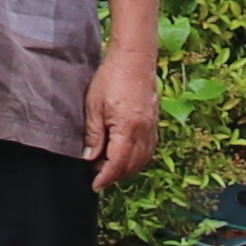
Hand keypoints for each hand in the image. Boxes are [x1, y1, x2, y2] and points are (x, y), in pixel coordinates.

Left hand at [85, 43, 162, 191]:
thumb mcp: (93, 106)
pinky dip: (138, 158)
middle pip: (132, 166)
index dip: (105, 178)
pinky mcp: (155, 123)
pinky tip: (126, 155)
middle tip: (98, 176)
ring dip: (127, 169)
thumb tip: (90, 159)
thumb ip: (93, 135)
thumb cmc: (111, 78)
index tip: (95, 186)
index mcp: (127, 129)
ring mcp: (152, 128)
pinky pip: (149, 149)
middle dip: (116, 176)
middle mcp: (143, 132)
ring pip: (143, 160)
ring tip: (110, 167)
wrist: (134, 59)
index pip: (117, 164)